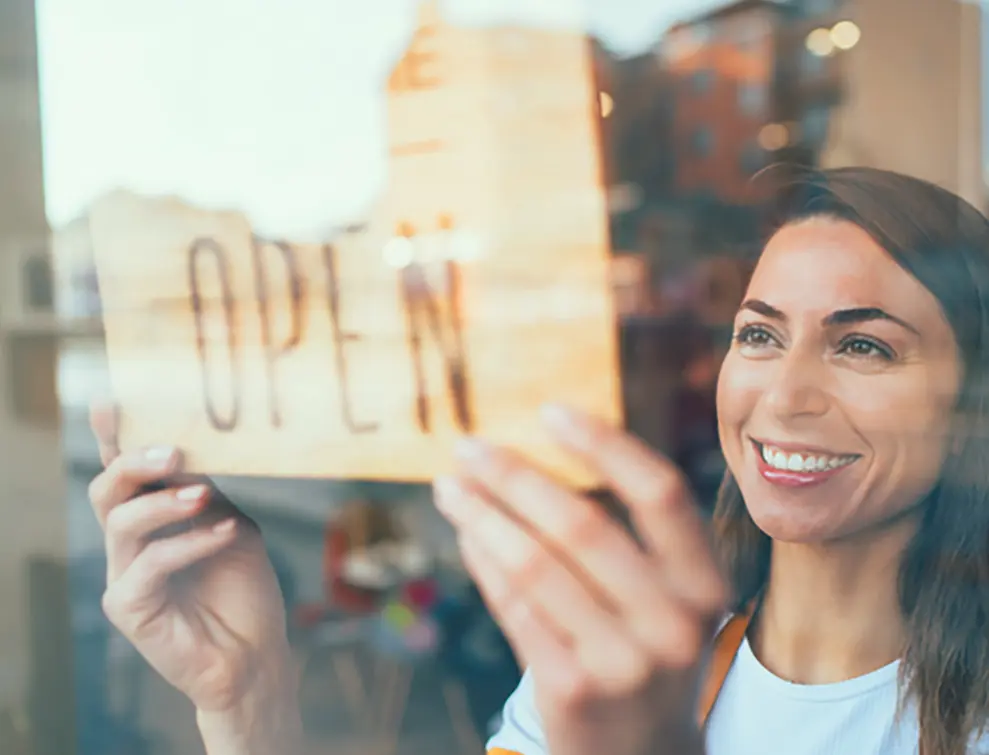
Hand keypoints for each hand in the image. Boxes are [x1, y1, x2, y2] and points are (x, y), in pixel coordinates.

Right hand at [87, 403, 296, 724]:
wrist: (255, 653)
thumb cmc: (243, 589)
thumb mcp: (231, 525)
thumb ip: (207, 493)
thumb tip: (193, 450)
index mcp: (152, 518)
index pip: (125, 471)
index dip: (115, 436)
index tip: (112, 398)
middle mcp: (129, 543)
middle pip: (107, 490)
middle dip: (134, 462)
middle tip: (173, 451)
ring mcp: (124, 575)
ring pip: (121, 523)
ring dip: (162, 503)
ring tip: (201, 495)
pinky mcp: (129, 608)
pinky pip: (150, 566)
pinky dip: (188, 544)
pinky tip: (222, 534)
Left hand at [434, 405, 727, 754]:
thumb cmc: (645, 653)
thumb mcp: (665, 599)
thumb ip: (627, 538)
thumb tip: (540, 456)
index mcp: (705, 583)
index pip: (661, 493)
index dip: (604, 444)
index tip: (550, 411)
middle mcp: (675, 622)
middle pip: (582, 524)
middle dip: (514, 477)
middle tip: (469, 448)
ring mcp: (624, 662)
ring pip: (534, 565)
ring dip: (482, 516)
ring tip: (450, 487)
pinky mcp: (573, 691)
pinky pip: (514, 608)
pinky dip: (484, 564)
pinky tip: (467, 536)